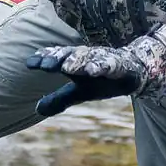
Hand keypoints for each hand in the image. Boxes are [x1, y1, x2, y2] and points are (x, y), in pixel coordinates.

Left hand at [27, 38, 165, 117]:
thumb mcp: (80, 92)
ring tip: (66, 67)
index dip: (44, 59)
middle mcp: (88, 57)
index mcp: (75, 62)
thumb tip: (36, 110)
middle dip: (58, 58)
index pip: (57, 58)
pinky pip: (110, 65)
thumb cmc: (102, 79)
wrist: (135, 70)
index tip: (30, 63)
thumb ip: (59, 99)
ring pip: (89, 59)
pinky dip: (101, 67)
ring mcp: (104, 60)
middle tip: (44, 64)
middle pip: (70, 56)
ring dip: (78, 61)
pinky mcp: (120, 66)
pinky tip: (92, 71)